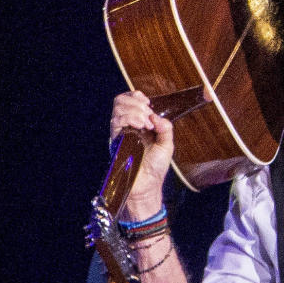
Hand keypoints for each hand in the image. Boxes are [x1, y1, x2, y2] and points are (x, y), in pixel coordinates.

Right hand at [109, 90, 173, 215]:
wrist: (147, 185)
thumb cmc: (156, 167)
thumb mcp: (167, 144)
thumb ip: (165, 128)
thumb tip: (155, 116)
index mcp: (139, 123)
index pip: (131, 101)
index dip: (137, 97)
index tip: (148, 103)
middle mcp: (128, 126)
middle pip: (121, 101)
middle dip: (136, 102)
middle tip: (148, 114)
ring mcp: (121, 133)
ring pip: (118, 109)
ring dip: (135, 111)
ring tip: (146, 123)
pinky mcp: (116, 141)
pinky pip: (116, 123)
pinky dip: (129, 119)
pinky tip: (140, 126)